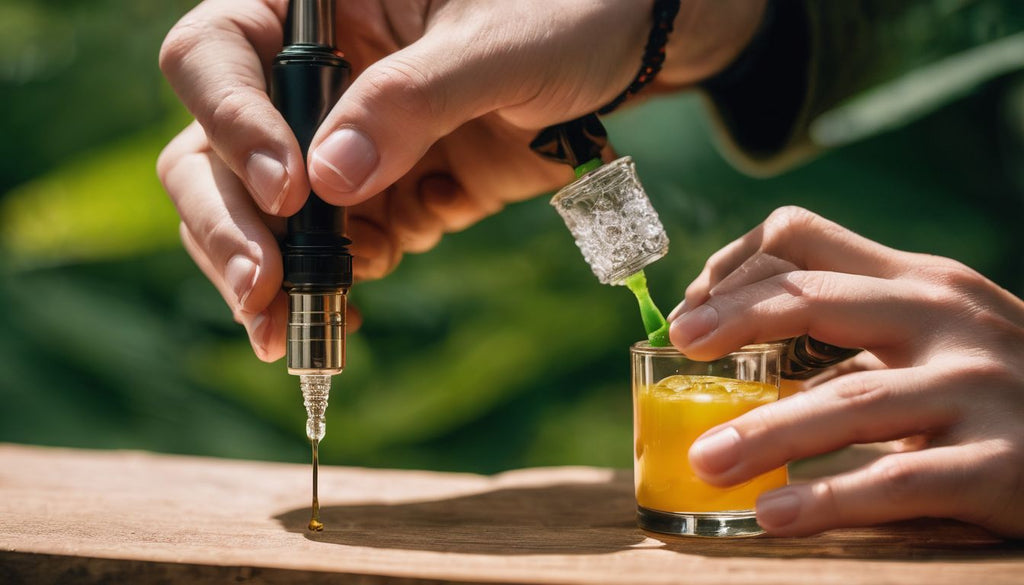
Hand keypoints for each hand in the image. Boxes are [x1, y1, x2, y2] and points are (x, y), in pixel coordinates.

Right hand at [157, 0, 766, 359]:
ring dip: (268, 275)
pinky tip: (341, 321)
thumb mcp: (492, 45)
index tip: (292, 188)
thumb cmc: (563, 14)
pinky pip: (334, 251)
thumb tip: (327, 182)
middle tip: (259, 285)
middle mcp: (313, 80)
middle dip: (227, 221)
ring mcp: (343, 145)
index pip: (217, 53)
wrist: (619, 59)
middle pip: (213, 147)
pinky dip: (328, 291)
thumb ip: (411, 101)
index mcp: (319, 9)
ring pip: (261, 214)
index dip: (232, 122)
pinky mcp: (382, 199)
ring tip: (285, 331)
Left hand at [668, 206, 1023, 536]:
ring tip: (706, 462)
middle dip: (735, 318)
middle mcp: (944, 319)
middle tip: (679, 345)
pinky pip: (899, 479)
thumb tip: (753, 363)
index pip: (803, 238)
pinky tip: (775, 514)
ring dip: (765, 432)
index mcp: (917, 282)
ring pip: (847, 399)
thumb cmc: (1003, 387)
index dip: (735, 266)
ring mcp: (976, 387)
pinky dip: (828, 499)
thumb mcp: (935, 336)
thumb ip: (857, 335)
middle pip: (813, 298)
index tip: (694, 311)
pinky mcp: (1001, 463)